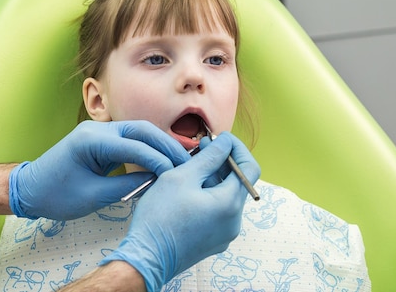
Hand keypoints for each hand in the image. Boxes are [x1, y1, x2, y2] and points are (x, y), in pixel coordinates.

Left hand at [8, 120, 189, 219]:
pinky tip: (163, 161)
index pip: (135, 146)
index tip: (176, 174)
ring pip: (139, 132)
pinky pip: (131, 140)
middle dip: (167, 146)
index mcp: (91, 140)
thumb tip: (157, 181)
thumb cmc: (56, 195)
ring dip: (161, 145)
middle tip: (188, 163)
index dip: (159, 160)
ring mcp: (100, 131)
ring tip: (181, 162)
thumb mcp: (93, 196)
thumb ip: (127, 186)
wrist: (30, 189)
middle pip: (142, 130)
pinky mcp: (102, 139)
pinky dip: (149, 149)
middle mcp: (98, 129)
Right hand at [100, 132, 260, 291]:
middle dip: (222, 162)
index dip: (237, 148)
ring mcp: (225, 233)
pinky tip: (188, 190)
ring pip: (226, 197)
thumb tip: (226, 142)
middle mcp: (234, 221)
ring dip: (213, 179)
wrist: (146, 257)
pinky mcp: (214, 241)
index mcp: (229, 204)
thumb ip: (209, 157)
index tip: (219, 138)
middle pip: (237, 182)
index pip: (249, 168)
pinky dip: (209, 196)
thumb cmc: (160, 216)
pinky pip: (218, 211)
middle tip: (200, 148)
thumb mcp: (182, 177)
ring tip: (190, 168)